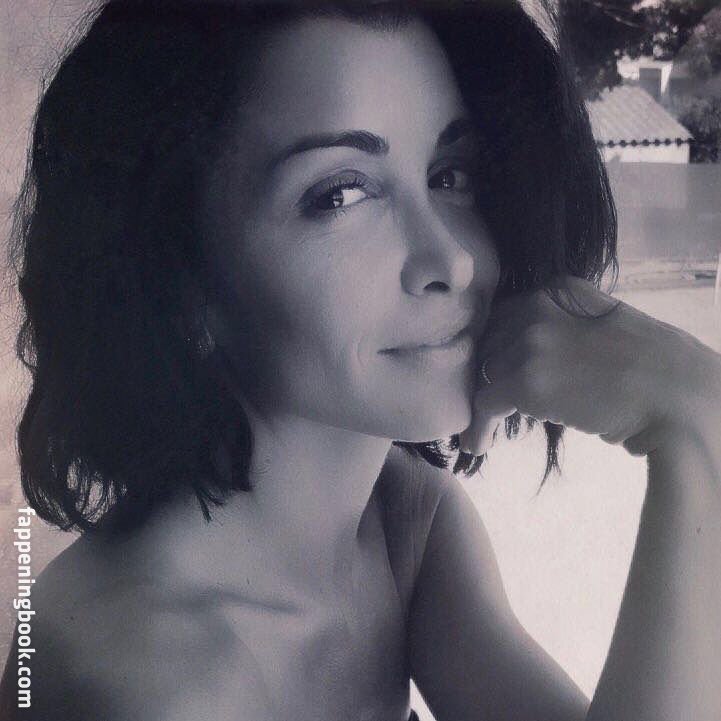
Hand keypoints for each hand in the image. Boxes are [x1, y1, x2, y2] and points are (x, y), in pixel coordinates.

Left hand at [459, 276, 720, 456]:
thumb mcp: (608, 326)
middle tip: (494, 404)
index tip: (499, 373)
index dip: (501, 349)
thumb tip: (544, 357)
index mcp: (561, 290)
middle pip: (491, 343)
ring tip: (485, 430)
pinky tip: (479, 444)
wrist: (678, 396)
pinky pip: (483, 403)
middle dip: (491, 374)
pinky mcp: (525, 382)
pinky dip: (477, 426)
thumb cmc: (657, 369)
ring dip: (485, 402)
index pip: (507, 316)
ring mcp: (530, 343)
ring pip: (484, 374)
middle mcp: (538, 307)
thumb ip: (571, 329)